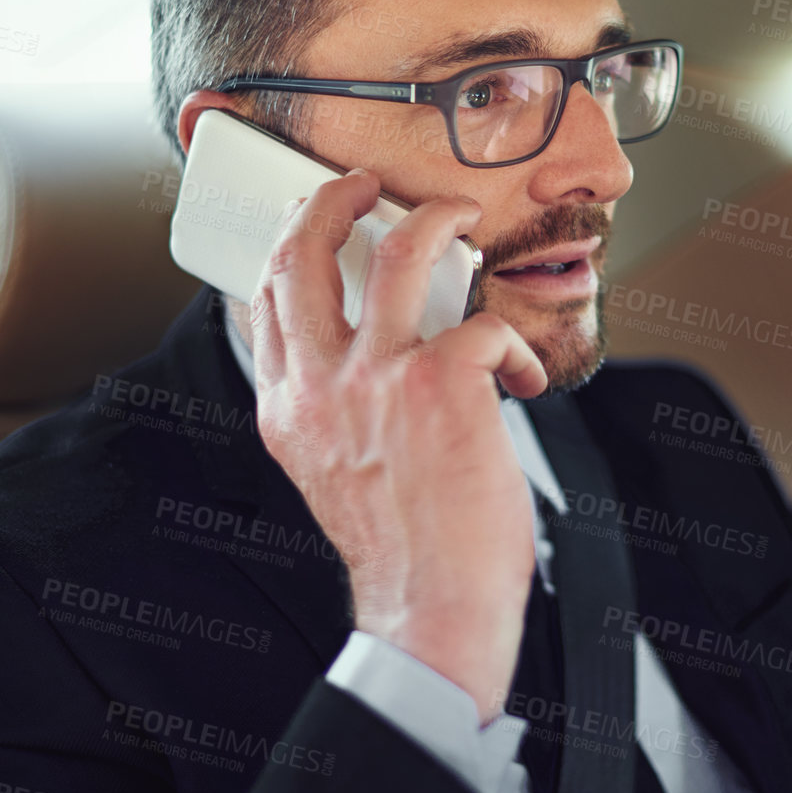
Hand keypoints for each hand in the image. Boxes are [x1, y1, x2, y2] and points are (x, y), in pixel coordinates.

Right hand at [248, 168, 546, 723]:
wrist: (432, 607)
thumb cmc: (403, 549)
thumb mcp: (336, 473)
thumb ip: (339, 411)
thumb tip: (376, 359)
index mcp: (287, 410)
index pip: (266, 303)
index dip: (288, 248)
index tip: (314, 223)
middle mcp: (320, 386)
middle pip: (303, 253)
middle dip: (332, 198)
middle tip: (365, 185)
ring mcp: (378, 378)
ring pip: (399, 252)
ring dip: (434, 219)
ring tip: (457, 215)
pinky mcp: (442, 382)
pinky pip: (484, 324)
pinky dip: (514, 349)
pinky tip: (525, 384)